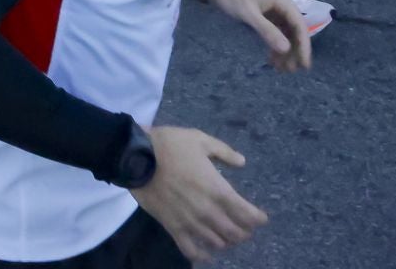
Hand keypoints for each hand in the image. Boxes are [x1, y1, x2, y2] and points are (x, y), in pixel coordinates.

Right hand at [133, 125, 268, 263]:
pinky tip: (206, 253)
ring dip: (225, 241)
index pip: (248, 214)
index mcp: (218, 190)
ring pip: (217, 243)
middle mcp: (208, 211)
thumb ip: (224, 152)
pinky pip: (191, 250)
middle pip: (236, 233)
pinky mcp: (173, 227)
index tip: (260, 217)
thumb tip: (242, 162)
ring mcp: (190, 222)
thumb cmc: (169, 145)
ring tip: (225, 236)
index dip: (258, 219)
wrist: (136, 156)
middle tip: (243, 227)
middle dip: (244, 232)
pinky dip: (201, 255)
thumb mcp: (200, 140)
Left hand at [200, 0, 311, 72]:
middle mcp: (281, 4)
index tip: (304, 65)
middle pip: (293, 30)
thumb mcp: (247, 13)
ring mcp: (273, 8)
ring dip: (284, 49)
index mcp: (282, 0)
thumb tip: (286, 50)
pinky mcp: (264, 13)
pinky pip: (274, 30)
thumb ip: (266, 31)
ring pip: (284, 32)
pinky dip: (274, 43)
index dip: (303, 46)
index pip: (299, 26)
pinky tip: (272, 58)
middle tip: (290, 71)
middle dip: (293, 51)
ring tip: (281, 68)